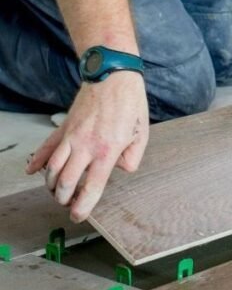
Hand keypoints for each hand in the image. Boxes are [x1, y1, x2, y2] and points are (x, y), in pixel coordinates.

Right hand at [26, 72, 148, 221]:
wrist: (112, 73)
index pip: (91, 186)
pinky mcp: (65, 126)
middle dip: (63, 198)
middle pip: (64, 181)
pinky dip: (37, 160)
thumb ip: (132, 156)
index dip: (83, 206)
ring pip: (52, 167)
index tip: (77, 215)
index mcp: (107, 150)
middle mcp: (85, 145)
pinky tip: (32, 170)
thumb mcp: (142, 132)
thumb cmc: (129, 101)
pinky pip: (47, 146)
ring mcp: (72, 136)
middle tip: (67, 202)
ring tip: (56, 190)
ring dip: (51, 183)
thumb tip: (121, 169)